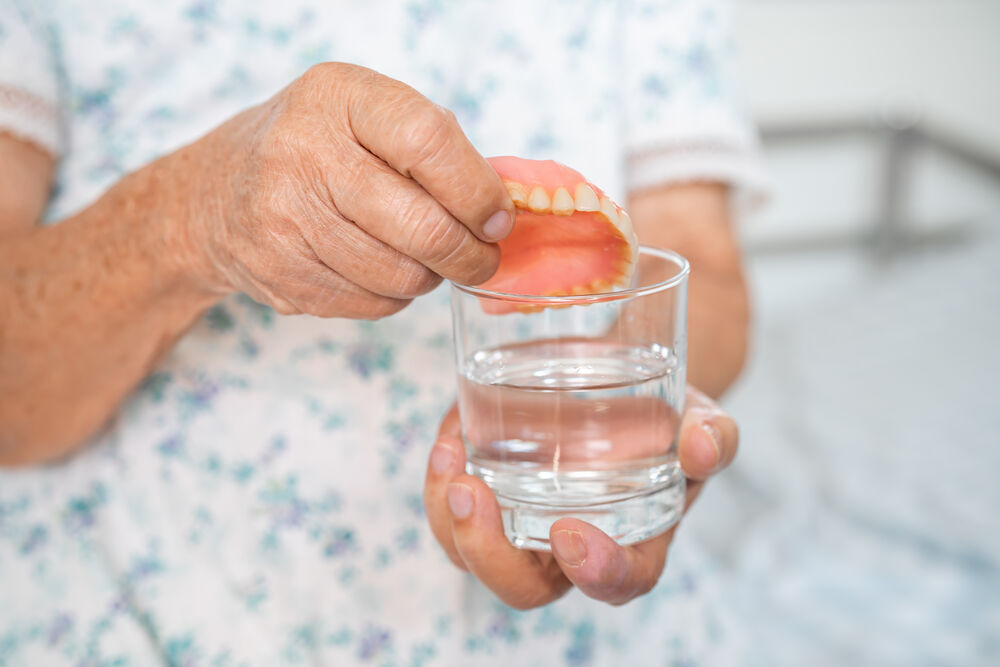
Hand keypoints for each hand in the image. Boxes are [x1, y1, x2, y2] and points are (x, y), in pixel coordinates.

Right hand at [174, 62, 513, 317]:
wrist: (215, 194)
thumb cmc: (314, 147)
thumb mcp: (365, 115)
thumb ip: (433, 147)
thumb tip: (504, 207)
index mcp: (339, 97)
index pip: (429, 142)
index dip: (477, 190)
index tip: (499, 218)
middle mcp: (303, 153)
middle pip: (422, 226)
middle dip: (471, 254)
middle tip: (483, 258)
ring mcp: (284, 219)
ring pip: (401, 275)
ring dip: (431, 276)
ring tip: (425, 257)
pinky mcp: (279, 275)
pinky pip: (371, 303)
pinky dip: (394, 295)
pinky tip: (380, 269)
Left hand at [423, 387, 737, 608]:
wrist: (627, 391)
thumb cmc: (669, 421)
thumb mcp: (700, 421)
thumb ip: (712, 436)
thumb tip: (703, 444)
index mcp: (633, 543)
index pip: (618, 581)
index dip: (594, 571)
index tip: (570, 534)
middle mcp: (569, 548)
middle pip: (522, 585)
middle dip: (488, 553)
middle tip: (470, 494)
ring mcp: (524, 525)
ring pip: (471, 553)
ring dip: (448, 517)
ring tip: (448, 454)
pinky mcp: (492, 495)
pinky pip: (451, 511)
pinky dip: (438, 482)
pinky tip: (447, 436)